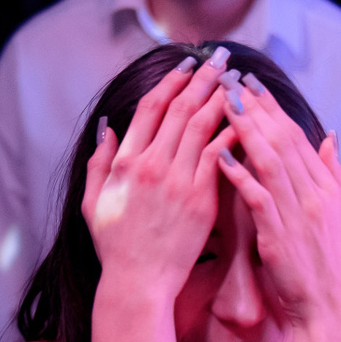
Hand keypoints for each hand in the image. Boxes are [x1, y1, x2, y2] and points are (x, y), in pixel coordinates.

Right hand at [81, 48, 236, 304]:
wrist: (138, 283)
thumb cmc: (116, 248)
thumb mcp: (94, 202)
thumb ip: (99, 162)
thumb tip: (108, 128)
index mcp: (125, 162)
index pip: (150, 108)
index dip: (170, 82)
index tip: (186, 65)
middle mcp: (151, 165)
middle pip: (180, 108)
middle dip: (202, 78)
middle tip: (221, 58)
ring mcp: (177, 181)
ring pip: (202, 126)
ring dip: (221, 97)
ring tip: (236, 78)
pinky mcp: (200, 199)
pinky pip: (219, 157)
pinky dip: (232, 134)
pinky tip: (246, 119)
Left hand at [213, 71, 340, 331]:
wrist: (329, 310)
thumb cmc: (330, 266)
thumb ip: (335, 174)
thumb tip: (331, 137)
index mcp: (327, 187)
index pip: (297, 137)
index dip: (273, 108)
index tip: (252, 85)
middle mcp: (314, 194)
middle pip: (282, 140)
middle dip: (256, 107)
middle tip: (231, 79)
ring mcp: (297, 214)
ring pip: (270, 161)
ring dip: (246, 129)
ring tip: (224, 103)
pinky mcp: (279, 235)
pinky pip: (257, 197)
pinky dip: (240, 174)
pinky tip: (221, 155)